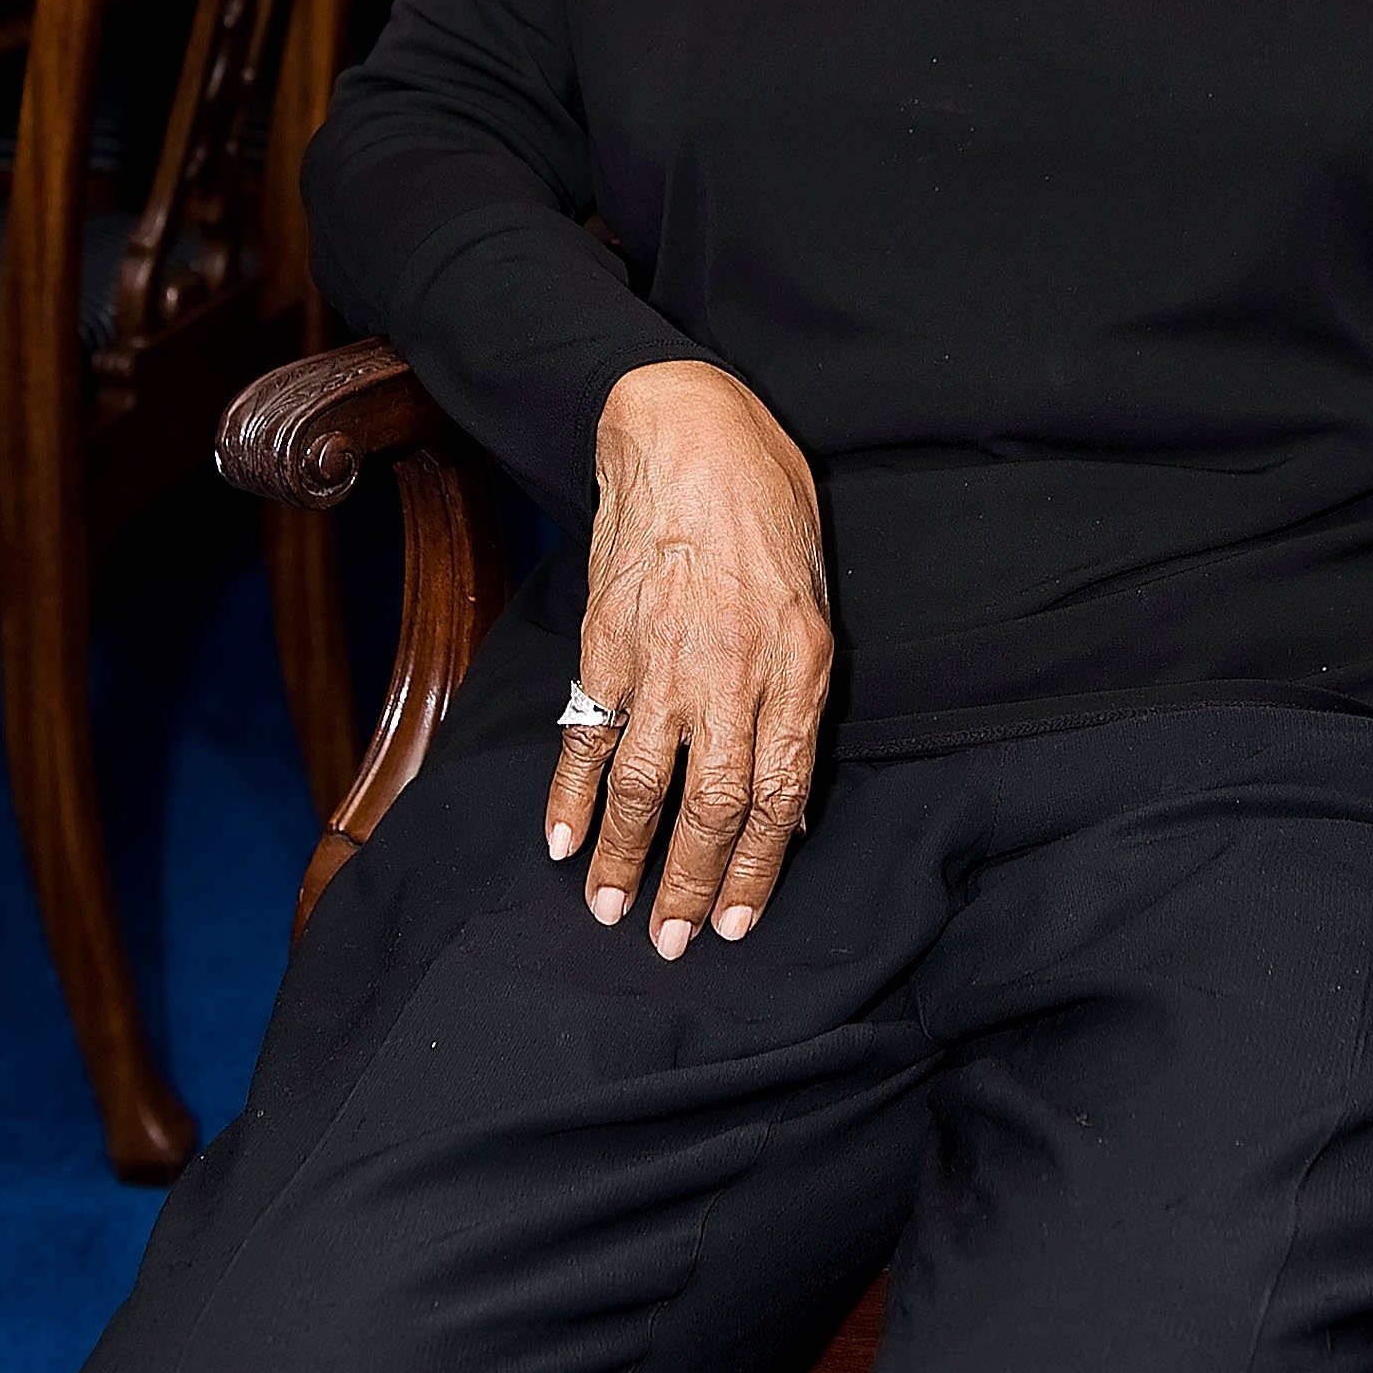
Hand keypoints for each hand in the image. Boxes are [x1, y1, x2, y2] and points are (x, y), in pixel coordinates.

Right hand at [546, 360, 833, 958]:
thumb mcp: (813, 598)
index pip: (781, 796)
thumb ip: (798, 692)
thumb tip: (783, 794)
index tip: (740, 922)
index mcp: (800, 665)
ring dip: (623, 860)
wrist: (688, 429)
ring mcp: (665, 661)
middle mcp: (735, 673)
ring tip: (609, 910)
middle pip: (714, 808)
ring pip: (644, 788)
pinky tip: (559, 841)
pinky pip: (586, 736)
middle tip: (675, 943)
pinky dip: (568, 795)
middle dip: (693, 889)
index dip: (759, 868)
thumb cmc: (766, 503)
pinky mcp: (606, 643)